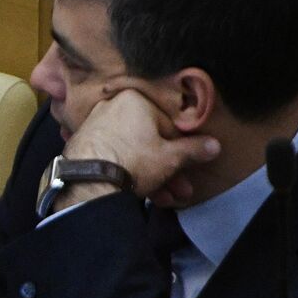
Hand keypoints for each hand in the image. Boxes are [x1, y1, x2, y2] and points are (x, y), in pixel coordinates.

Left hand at [59, 88, 219, 207]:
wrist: (88, 182)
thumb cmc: (134, 161)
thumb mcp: (171, 157)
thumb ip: (193, 150)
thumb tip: (214, 145)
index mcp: (134, 100)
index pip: (168, 125)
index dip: (182, 150)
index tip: (189, 169)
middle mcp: (112, 107)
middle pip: (149, 140)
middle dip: (168, 169)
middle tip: (179, 190)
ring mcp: (95, 126)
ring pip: (133, 151)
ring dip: (152, 176)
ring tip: (164, 198)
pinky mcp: (83, 145)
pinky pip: (114, 156)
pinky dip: (128, 173)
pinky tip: (142, 194)